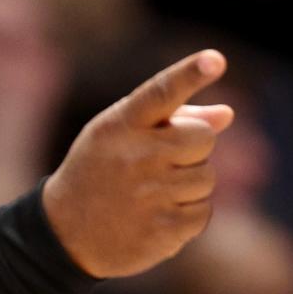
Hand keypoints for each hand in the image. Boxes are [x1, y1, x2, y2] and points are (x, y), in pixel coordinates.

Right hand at [43, 50, 233, 277]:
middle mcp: (134, 156)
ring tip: (151, 193)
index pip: (160, 93)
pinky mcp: (162, 230)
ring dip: (189, 185)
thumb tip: (227, 114)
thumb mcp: (119, 136)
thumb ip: (171, 118)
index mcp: (120, 126)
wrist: (65, 233)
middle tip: (158, 163)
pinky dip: (187, 216)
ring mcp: (149, 195)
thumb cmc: (101, 171)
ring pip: (206, 177)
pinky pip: (203, 212)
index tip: (215, 60)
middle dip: (191, 149)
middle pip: (202, 138)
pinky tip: (156, 216)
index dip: (190, 75)